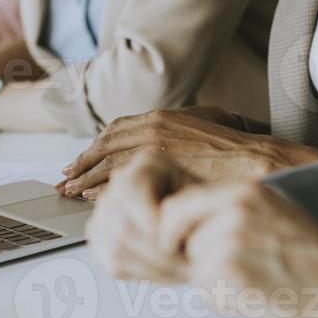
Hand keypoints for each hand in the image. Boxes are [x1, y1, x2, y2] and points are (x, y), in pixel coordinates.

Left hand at [58, 107, 317, 198]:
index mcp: (159, 116)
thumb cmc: (232, 146)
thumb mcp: (201, 120)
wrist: (252, 160)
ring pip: (106, 166)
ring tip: (71, 193)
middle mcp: (150, 129)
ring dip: (85, 180)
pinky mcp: (157, 172)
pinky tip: (95, 201)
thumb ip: (174, 125)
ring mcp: (152, 151)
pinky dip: (102, 192)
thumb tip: (155, 137)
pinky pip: (119, 184)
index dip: (94, 146)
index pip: (113, 130)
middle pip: (103, 147)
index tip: (81, 159)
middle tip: (65, 179)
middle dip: (81, 164)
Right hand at [86, 152, 203, 282]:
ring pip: (116, 248)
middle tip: (185, 265)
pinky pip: (113, 263)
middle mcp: (120, 181)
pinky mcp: (102, 236)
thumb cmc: (208, 211)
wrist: (203, 225)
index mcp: (148, 164)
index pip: (131, 192)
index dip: (152, 223)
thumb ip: (182, 211)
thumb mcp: (206, 204)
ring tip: (180, 270)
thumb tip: (155, 229)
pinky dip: (142, 273)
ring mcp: (106, 209)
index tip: (178, 244)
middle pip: (122, 225)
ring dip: (152, 267)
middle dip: (157, 253)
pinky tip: (165, 270)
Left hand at [152, 171, 317, 317]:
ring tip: (257, 281)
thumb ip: (231, 210)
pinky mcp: (234, 277)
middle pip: (184, 244)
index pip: (175, 206)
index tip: (179, 245)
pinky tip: (259, 296)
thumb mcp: (273, 209)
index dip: (172, 230)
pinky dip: (228, 304)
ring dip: (217, 286)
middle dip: (201, 262)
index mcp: (243, 191)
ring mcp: (232, 244)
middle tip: (239, 269)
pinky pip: (209, 297)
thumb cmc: (316, 252)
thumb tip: (189, 223)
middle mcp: (233, 212)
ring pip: (196, 274)